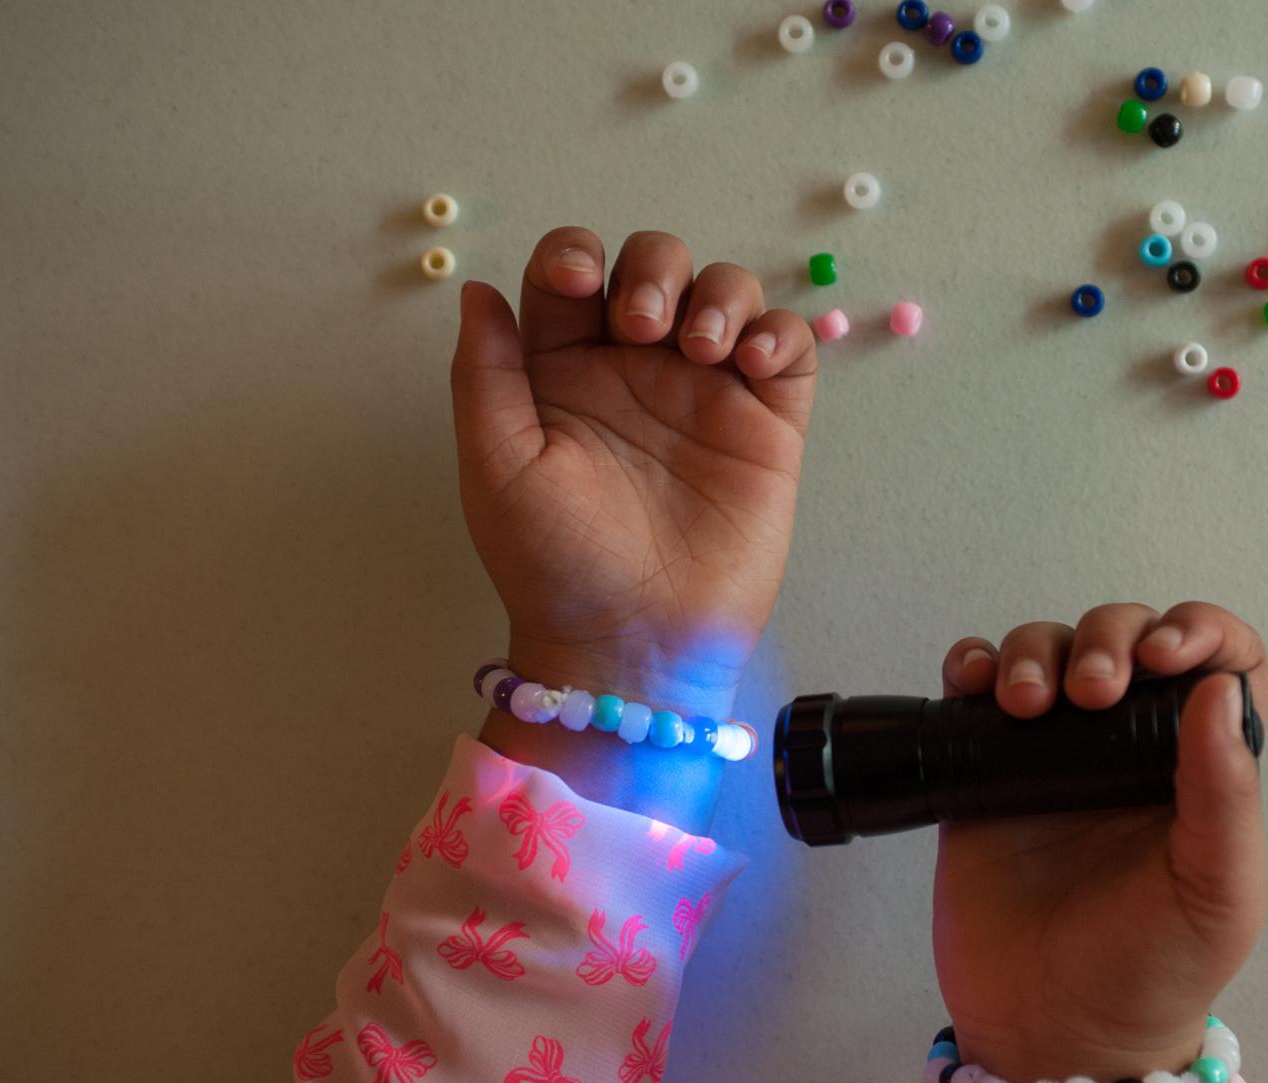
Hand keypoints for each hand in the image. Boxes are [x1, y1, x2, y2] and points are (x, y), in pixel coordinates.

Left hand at [448, 229, 816, 819]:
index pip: (571, 274)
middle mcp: (637, 369)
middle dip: (655, 269)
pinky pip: (787, 346)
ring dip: (719, 294)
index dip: (575, 254)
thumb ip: (484, 373)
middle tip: (644, 325)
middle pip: (656, 265)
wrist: (633, 644)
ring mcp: (707, 393)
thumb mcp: (496, 467)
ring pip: (726, 291)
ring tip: (703, 349)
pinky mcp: (767, 425)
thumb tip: (479, 289)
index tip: (579, 282)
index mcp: (563, 370)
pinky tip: (750, 364)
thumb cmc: (555, 565)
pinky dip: (776, 334)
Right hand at [931, 603, 1267, 1082]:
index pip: (1219, 663)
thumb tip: (1221, 690)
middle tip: (1091, 692)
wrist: (1052, 1037)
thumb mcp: (1219, 892)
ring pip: (1046, 651)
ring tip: (1024, 704)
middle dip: (1107, 638)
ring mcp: (1050, 756)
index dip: (1200, 631)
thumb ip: (1226, 793)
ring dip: (1035, 651)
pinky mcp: (983, 774)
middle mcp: (1126, 748)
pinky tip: (971, 687)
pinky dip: (970, 667)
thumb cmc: (1152, 973)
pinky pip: (972, 692)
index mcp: (1199, 768)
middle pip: (1123, 638)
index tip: (1167, 653)